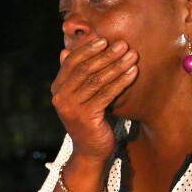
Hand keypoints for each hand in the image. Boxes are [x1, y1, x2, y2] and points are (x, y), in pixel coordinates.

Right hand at [51, 37, 138, 161]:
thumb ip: (73, 75)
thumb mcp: (78, 96)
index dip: (88, 49)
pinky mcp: (85, 117)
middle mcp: (60, 97)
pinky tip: (133, 73)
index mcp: (58, 88)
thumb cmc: (88, 119)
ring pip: (97, 80)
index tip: (105, 40)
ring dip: (117, 66)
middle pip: (85, 69)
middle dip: (106, 55)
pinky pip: (106, 94)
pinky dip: (121, 81)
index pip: (71, 62)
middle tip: (123, 45)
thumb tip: (65, 51)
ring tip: (132, 56)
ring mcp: (71, 108)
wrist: (90, 151)